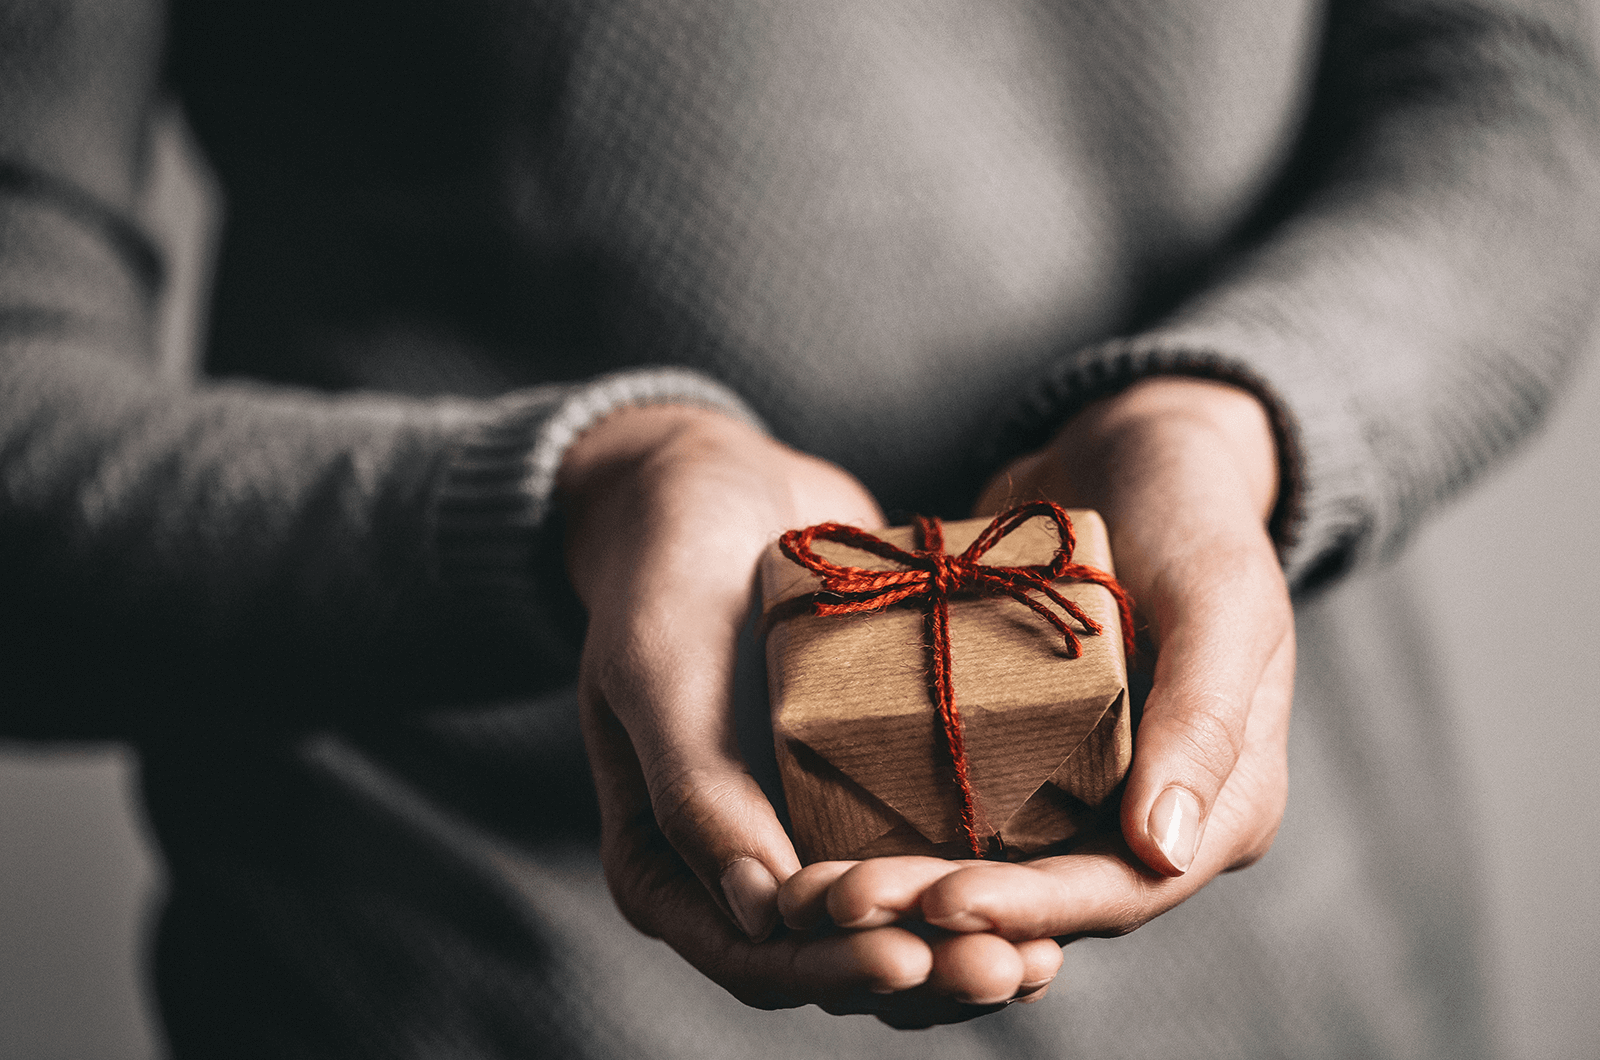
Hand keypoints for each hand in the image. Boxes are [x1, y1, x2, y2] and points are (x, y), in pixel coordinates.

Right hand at [562, 403, 1002, 1018]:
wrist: (717, 485)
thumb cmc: (668, 570)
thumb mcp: (661, 666)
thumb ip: (695, 786)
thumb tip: (759, 915)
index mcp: (664, 862)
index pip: (753, 958)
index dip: (834, 969)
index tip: (915, 959)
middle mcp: (738, 862)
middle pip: (835, 958)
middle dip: (925, 970)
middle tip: (1016, 966)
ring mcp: (805, 826)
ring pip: (890, 924)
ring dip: (963, 944)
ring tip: (1046, 949)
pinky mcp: (864, 783)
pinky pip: (922, 853)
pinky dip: (978, 880)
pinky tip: (1051, 885)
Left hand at [777, 376, 1293, 1002]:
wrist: (1127, 452)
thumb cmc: (1190, 511)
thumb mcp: (1220, 597)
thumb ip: (1205, 718)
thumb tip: (1163, 852)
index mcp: (1226, 805)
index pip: (1125, 890)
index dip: (1034, 910)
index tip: (940, 905)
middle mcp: (1153, 821)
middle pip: (1046, 902)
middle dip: (946, 912)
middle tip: (844, 905)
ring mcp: (1085, 795)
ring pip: (996, 874)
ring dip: (911, 892)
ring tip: (822, 893)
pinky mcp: (1024, 760)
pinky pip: (963, 818)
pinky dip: (904, 839)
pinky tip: (829, 849)